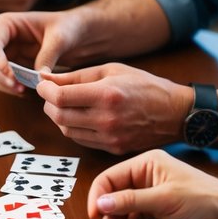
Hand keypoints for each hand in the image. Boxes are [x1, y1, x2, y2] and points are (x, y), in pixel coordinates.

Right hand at [0, 10, 82, 94]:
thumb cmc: (68, 27)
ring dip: (4, 84)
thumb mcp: (60, 38)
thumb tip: (38, 78)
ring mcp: (7, 53)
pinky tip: (25, 93)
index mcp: (8, 24)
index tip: (11, 75)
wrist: (78, 34)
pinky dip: (12, 88)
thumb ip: (47, 56)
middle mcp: (3, 38)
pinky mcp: (14, 66)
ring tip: (22, 91)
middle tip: (17, 87)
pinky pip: (5, 80)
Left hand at [36, 65, 191, 152]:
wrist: (175, 113)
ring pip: (67, 131)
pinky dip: (73, 128)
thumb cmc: (145, 86)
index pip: (60, 97)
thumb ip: (77, 76)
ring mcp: (110, 138)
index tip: (42, 85)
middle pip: (59, 117)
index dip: (44, 91)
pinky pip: (81, 140)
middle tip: (50, 94)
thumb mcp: (112, 70)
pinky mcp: (113, 149)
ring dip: (59, 118)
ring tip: (64, 105)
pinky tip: (78, 117)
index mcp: (107, 95)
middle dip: (48, 104)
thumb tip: (47, 79)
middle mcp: (107, 119)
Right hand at [88, 149, 217, 218]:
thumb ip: (129, 201)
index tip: (96, 218)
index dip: (99, 198)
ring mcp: (153, 199)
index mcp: (146, 165)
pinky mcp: (161, 216)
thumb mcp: (163, 200)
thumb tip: (100, 204)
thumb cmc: (204, 199)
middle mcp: (146, 180)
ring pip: (128, 218)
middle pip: (116, 201)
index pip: (109, 179)